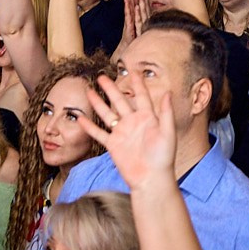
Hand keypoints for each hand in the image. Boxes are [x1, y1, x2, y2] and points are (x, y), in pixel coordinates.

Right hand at [84, 71, 177, 191]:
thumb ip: (165, 113)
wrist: (151, 179)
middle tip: (101, 77)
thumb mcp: (167, 132)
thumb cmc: (163, 157)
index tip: (133, 70)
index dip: (137, 83)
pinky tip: (80, 118)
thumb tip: (168, 92)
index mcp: (147, 118)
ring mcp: (122, 133)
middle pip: (119, 101)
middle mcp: (133, 123)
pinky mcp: (113, 145)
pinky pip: (99, 133)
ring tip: (89, 91)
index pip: (141, 96)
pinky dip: (89, 126)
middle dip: (110, 89)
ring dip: (98, 103)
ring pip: (107, 114)